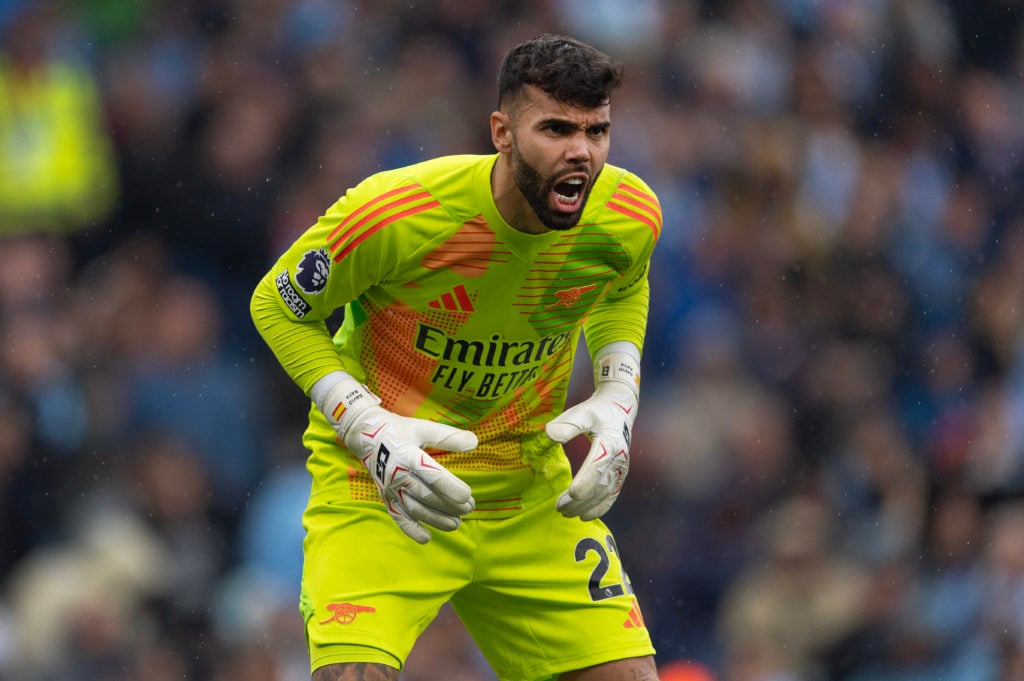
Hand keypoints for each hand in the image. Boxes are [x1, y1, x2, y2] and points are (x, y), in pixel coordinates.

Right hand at [317, 374, 476, 542]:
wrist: (364, 435)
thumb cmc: (399, 430)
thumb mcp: (423, 428)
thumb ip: (448, 436)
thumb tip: (475, 442)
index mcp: (408, 455)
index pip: (432, 475)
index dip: (450, 487)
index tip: (467, 495)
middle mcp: (398, 475)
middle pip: (427, 496)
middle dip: (450, 506)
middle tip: (469, 509)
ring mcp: (390, 488)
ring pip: (415, 509)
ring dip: (436, 519)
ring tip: (456, 524)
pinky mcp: (386, 496)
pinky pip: (397, 516)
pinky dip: (411, 529)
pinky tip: (427, 538)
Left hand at [546, 349, 639, 519]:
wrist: (619, 408)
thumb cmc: (596, 411)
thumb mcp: (582, 412)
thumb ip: (567, 424)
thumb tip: (550, 435)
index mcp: (608, 442)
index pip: (596, 467)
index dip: (584, 482)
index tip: (569, 495)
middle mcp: (618, 458)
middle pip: (600, 485)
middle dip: (580, 500)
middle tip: (559, 508)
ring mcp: (622, 468)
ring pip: (605, 494)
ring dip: (586, 506)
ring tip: (566, 513)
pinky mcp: (621, 474)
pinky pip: (612, 495)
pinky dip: (600, 507)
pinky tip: (585, 516)